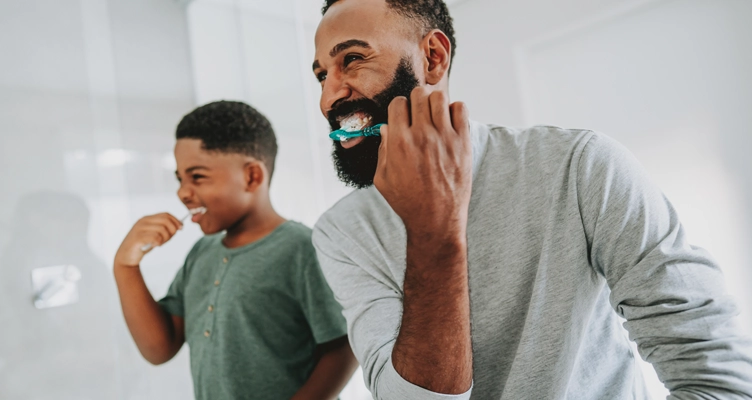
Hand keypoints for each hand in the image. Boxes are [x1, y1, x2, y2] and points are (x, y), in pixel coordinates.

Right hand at [114, 213, 182, 267]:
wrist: (126, 257)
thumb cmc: (141, 246)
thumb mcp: (153, 234)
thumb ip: (163, 229)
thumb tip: (179, 226)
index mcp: (147, 219)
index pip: (165, 215)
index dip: (176, 221)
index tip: (181, 228)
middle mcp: (142, 222)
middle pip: (166, 221)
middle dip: (172, 231)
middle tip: (167, 240)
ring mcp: (139, 229)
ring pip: (162, 229)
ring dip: (165, 239)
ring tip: (159, 244)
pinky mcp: (137, 238)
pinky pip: (155, 237)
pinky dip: (159, 242)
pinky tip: (155, 246)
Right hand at [374, 87, 471, 237]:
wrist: (436, 218)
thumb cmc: (407, 201)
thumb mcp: (382, 179)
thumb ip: (382, 150)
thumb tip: (386, 128)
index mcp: (398, 142)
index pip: (398, 103)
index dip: (399, 108)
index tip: (403, 118)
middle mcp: (421, 135)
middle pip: (418, 95)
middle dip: (416, 102)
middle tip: (419, 116)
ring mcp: (444, 137)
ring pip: (439, 97)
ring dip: (435, 103)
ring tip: (435, 117)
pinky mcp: (462, 142)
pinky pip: (460, 108)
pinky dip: (455, 110)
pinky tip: (450, 124)